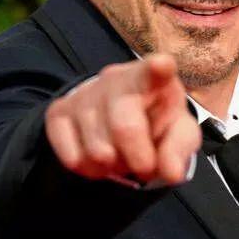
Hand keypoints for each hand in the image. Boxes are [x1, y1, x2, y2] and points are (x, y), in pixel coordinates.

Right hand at [45, 54, 200, 184]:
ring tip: (121, 156)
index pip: (157, 70)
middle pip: (124, 127)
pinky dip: (87, 169)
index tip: (162, 64)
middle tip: (144, 166)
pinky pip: (71, 156)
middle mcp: (116, 78)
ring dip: (112, 167)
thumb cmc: (156, 122)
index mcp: (153, 78)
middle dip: (138, 159)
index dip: (159, 68)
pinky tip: (97, 159)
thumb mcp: (178, 134)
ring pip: (97, 150)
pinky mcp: (59, 111)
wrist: (120, 117)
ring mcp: (85, 93)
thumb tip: (172, 174)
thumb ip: (179, 150)